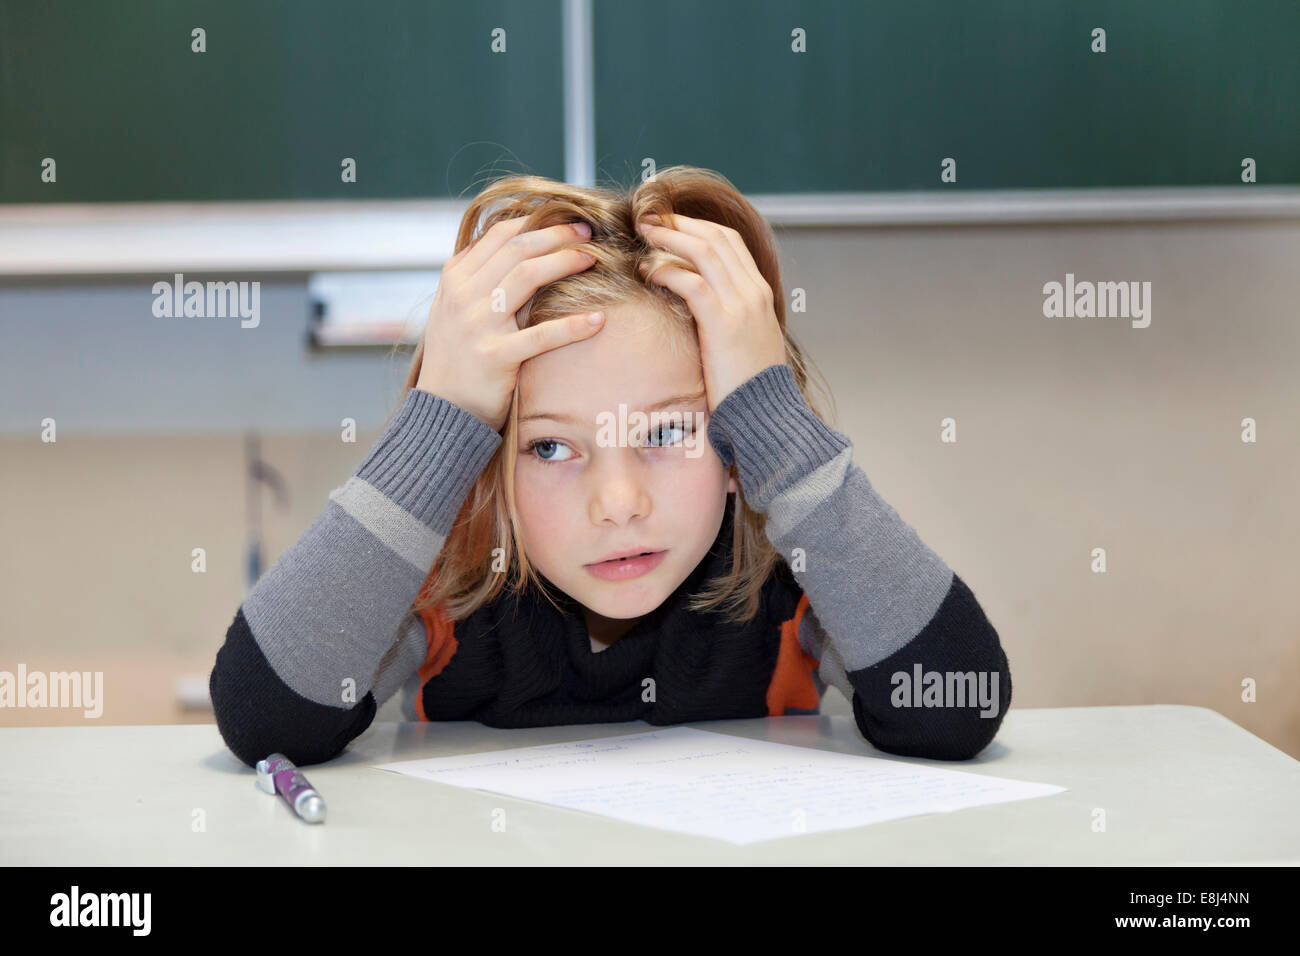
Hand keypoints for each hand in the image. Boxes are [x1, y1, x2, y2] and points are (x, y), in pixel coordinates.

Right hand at [416, 217, 603, 430]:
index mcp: (455, 279)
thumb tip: (509, 242)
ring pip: (527, 277)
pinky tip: (598, 320)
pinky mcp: (496, 358)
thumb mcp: (452, 309)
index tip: (568, 222)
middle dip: (557, 235)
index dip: (537, 222)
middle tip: (588, 234)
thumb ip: (475, 276)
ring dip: (565, 262)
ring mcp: (478, 325)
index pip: (500, 235)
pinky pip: (541, 336)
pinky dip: (573, 326)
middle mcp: (463, 296)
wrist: (442, 410)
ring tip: (593, 260)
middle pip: (518, 249)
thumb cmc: (456, 358)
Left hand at [636, 213, 786, 411]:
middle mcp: (753, 291)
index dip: (698, 226)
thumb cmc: (750, 386)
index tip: (671, 223)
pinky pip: (691, 283)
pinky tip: (649, 272)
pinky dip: (667, 272)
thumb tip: (699, 306)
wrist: (766, 414)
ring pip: (703, 251)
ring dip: (669, 238)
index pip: (730, 242)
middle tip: (650, 219)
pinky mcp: (722, 323)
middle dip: (680, 223)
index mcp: (760, 292)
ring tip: (644, 234)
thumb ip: (729, 316)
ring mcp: (741, 305)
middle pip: (716, 237)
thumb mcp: (746, 341)